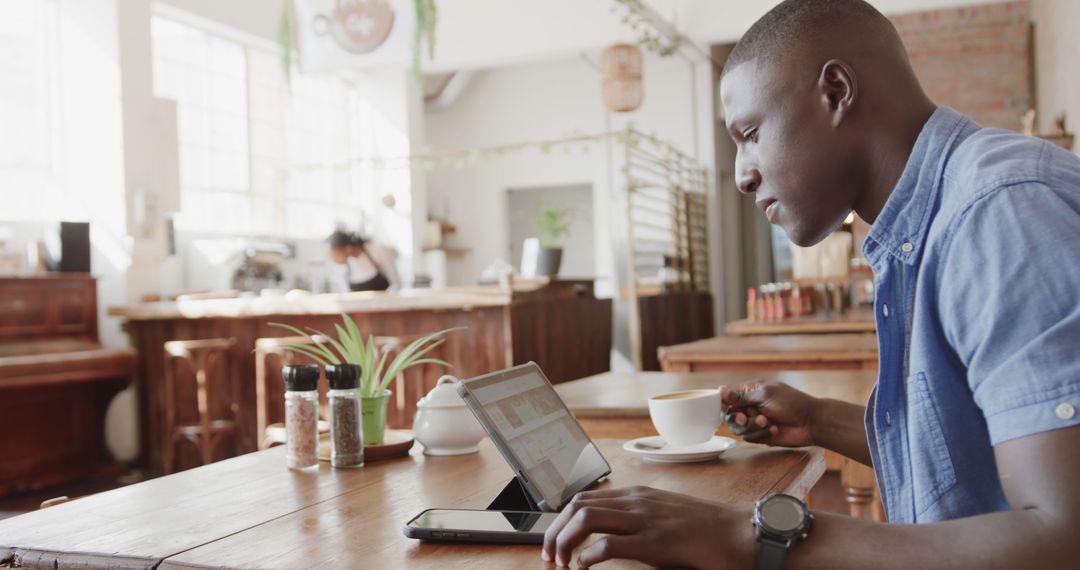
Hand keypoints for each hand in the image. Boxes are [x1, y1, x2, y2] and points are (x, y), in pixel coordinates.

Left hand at [541, 486, 751, 568]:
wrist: (740, 534)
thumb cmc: (706, 530)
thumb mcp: (664, 515)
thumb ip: (637, 519)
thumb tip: (608, 536)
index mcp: (637, 494)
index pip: (584, 498)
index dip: (561, 520)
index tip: (554, 542)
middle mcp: (636, 501)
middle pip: (577, 505)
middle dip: (554, 531)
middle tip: (550, 557)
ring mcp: (645, 519)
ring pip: (586, 519)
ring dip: (564, 542)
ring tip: (562, 563)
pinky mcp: (655, 542)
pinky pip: (608, 544)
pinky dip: (587, 556)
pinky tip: (584, 568)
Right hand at [721, 382, 818, 447]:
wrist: (811, 422)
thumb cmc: (791, 403)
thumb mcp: (764, 395)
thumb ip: (741, 396)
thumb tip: (720, 389)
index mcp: (751, 392)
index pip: (728, 396)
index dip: (723, 402)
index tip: (724, 407)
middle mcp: (751, 406)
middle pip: (729, 414)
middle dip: (738, 416)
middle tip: (745, 417)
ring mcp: (755, 421)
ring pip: (738, 428)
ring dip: (752, 426)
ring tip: (767, 423)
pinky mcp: (761, 435)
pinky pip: (749, 437)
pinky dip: (761, 434)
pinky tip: (775, 429)